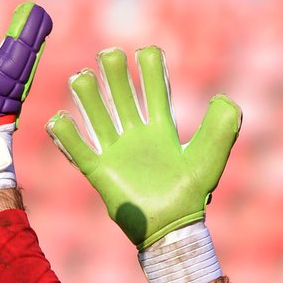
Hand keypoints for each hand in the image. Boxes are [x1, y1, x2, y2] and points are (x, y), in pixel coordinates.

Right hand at [47, 46, 241, 248]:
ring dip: (88, 97)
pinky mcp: (101, 173)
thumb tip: (224, 99)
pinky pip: (79, 151)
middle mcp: (136, 135)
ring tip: (80, 76)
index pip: (153, 91)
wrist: (173, 230)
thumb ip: (222, 128)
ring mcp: (116, 152)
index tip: (147, 52)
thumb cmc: (192, 194)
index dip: (150, 70)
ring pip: (97, 117)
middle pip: (120, 97)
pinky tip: (58, 119)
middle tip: (109, 54)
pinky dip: (67, 136)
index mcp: (161, 129)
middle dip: (114, 75)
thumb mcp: (210, 157)